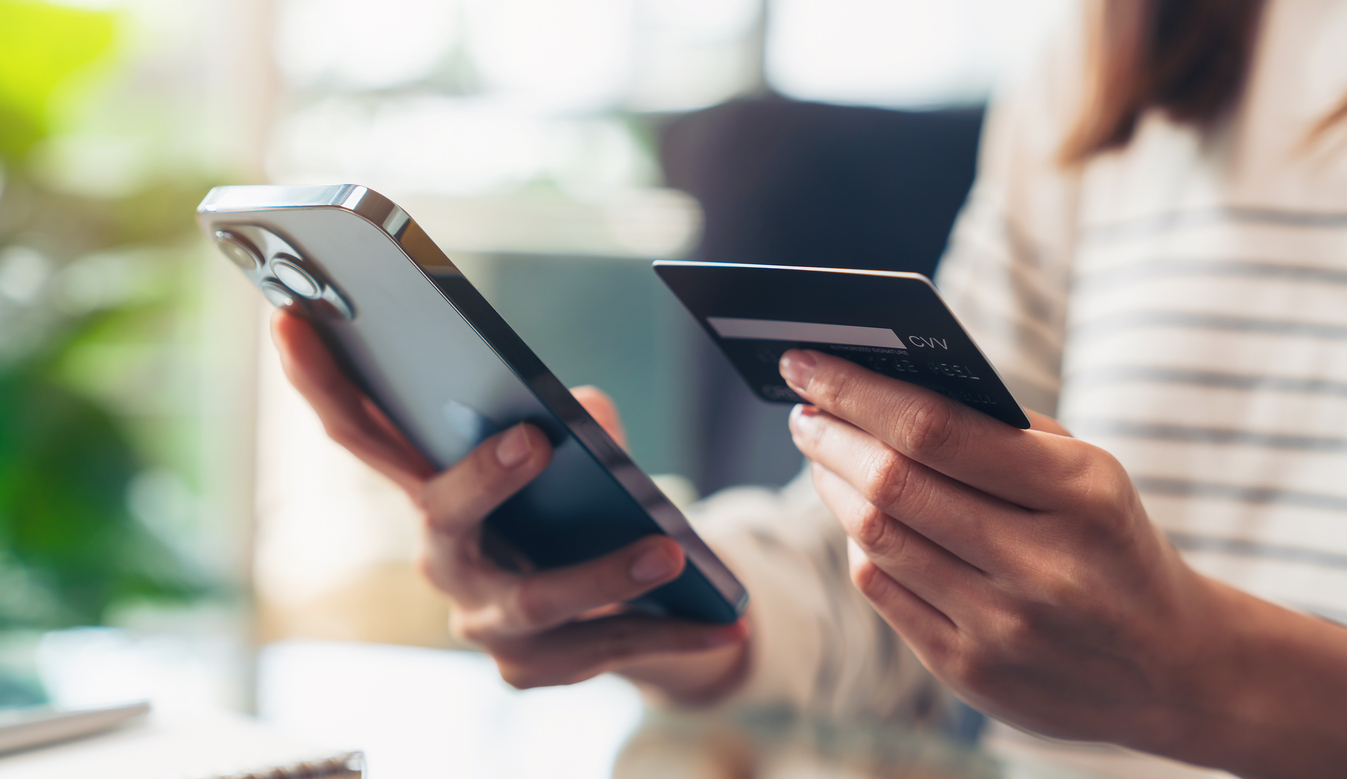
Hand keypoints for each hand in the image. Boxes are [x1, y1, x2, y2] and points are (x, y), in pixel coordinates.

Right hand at [271, 311, 747, 698]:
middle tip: (535, 440)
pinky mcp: (531, 668)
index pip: (363, 432)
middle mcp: (442, 556)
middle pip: (440, 514)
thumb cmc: (575, 508)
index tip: (292, 317)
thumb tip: (584, 412)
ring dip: (603, 573)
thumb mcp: (577, 456)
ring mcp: (482, 621)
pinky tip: (726, 619)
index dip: (320, 378)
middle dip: (482, 478)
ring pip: (534, 599)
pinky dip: (669, 631)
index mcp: (433, 489)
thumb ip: (576, 424)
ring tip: (668, 552)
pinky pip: (600, 648)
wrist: (617, 606)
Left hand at [776, 348, 1326, 768]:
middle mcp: (1041, 565)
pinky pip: (883, 591)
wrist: (1174, 666)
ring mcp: (1003, 627)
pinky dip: (860, 545)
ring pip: (877, 538)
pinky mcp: (971, 672)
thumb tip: (881, 386)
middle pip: (893, 485)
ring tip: (821, 453)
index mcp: (1079, 492)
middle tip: (803, 409)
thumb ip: (998, 431)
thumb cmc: (1111, 543)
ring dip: (833, 486)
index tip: (808, 362)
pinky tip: (858, 518)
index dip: (857, 391)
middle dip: (830, 436)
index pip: (936, 428)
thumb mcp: (1088, 472)